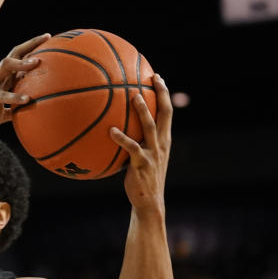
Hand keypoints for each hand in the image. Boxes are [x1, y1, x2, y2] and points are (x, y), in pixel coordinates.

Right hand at [0, 34, 50, 135]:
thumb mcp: (0, 112)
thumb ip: (13, 109)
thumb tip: (29, 115)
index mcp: (1, 79)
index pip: (18, 57)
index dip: (32, 47)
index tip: (48, 38)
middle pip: (14, 54)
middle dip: (31, 45)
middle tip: (47, 38)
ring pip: (6, 66)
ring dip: (22, 63)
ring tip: (37, 63)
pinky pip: (1, 94)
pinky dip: (15, 96)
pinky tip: (27, 99)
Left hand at [109, 74, 172, 215]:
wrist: (149, 201)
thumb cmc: (141, 178)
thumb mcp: (142, 157)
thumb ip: (135, 140)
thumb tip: (115, 125)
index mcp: (164, 140)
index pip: (167, 112)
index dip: (164, 94)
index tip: (157, 77)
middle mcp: (162, 144)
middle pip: (165, 114)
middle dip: (161, 94)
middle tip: (153, 77)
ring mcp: (153, 153)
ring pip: (150, 127)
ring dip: (144, 111)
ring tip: (135, 96)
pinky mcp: (142, 164)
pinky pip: (131, 148)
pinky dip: (122, 138)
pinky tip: (110, 131)